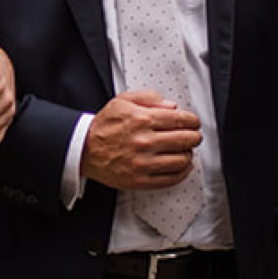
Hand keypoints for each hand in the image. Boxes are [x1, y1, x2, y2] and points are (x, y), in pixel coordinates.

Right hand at [80, 90, 201, 189]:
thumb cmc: (103, 127)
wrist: (83, 150)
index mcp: (142, 119)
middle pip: (186, 139)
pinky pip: (171, 178)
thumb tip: (172, 106)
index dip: (193, 121)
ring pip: (182, 160)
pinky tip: (181, 166)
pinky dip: (182, 172)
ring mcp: (143, 163)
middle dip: (194, 136)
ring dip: (188, 154)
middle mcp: (144, 141)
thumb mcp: (122, 101)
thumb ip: (149, 98)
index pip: (180, 120)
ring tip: (184, 150)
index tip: (194, 123)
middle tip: (193, 136)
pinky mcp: (140, 180)